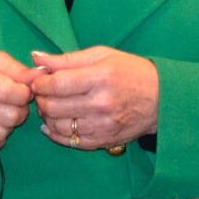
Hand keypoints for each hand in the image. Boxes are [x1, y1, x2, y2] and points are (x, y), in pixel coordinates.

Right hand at [0, 51, 37, 153]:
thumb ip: (18, 69)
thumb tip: (43, 75)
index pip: (13, 92)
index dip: (25, 94)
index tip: (21, 90)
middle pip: (11, 116)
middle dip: (19, 110)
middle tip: (11, 103)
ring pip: (3, 133)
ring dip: (8, 126)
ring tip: (0, 114)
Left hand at [29, 47, 158, 148]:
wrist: (163, 98)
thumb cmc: (130, 71)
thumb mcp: (101, 55)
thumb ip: (66, 58)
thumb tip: (35, 57)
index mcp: (100, 78)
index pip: (56, 85)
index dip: (39, 83)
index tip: (36, 80)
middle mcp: (102, 104)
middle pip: (54, 107)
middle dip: (40, 99)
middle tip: (40, 93)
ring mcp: (104, 126)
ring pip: (60, 126)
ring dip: (46, 117)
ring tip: (48, 107)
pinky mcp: (106, 141)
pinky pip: (73, 142)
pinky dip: (56, 135)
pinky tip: (52, 125)